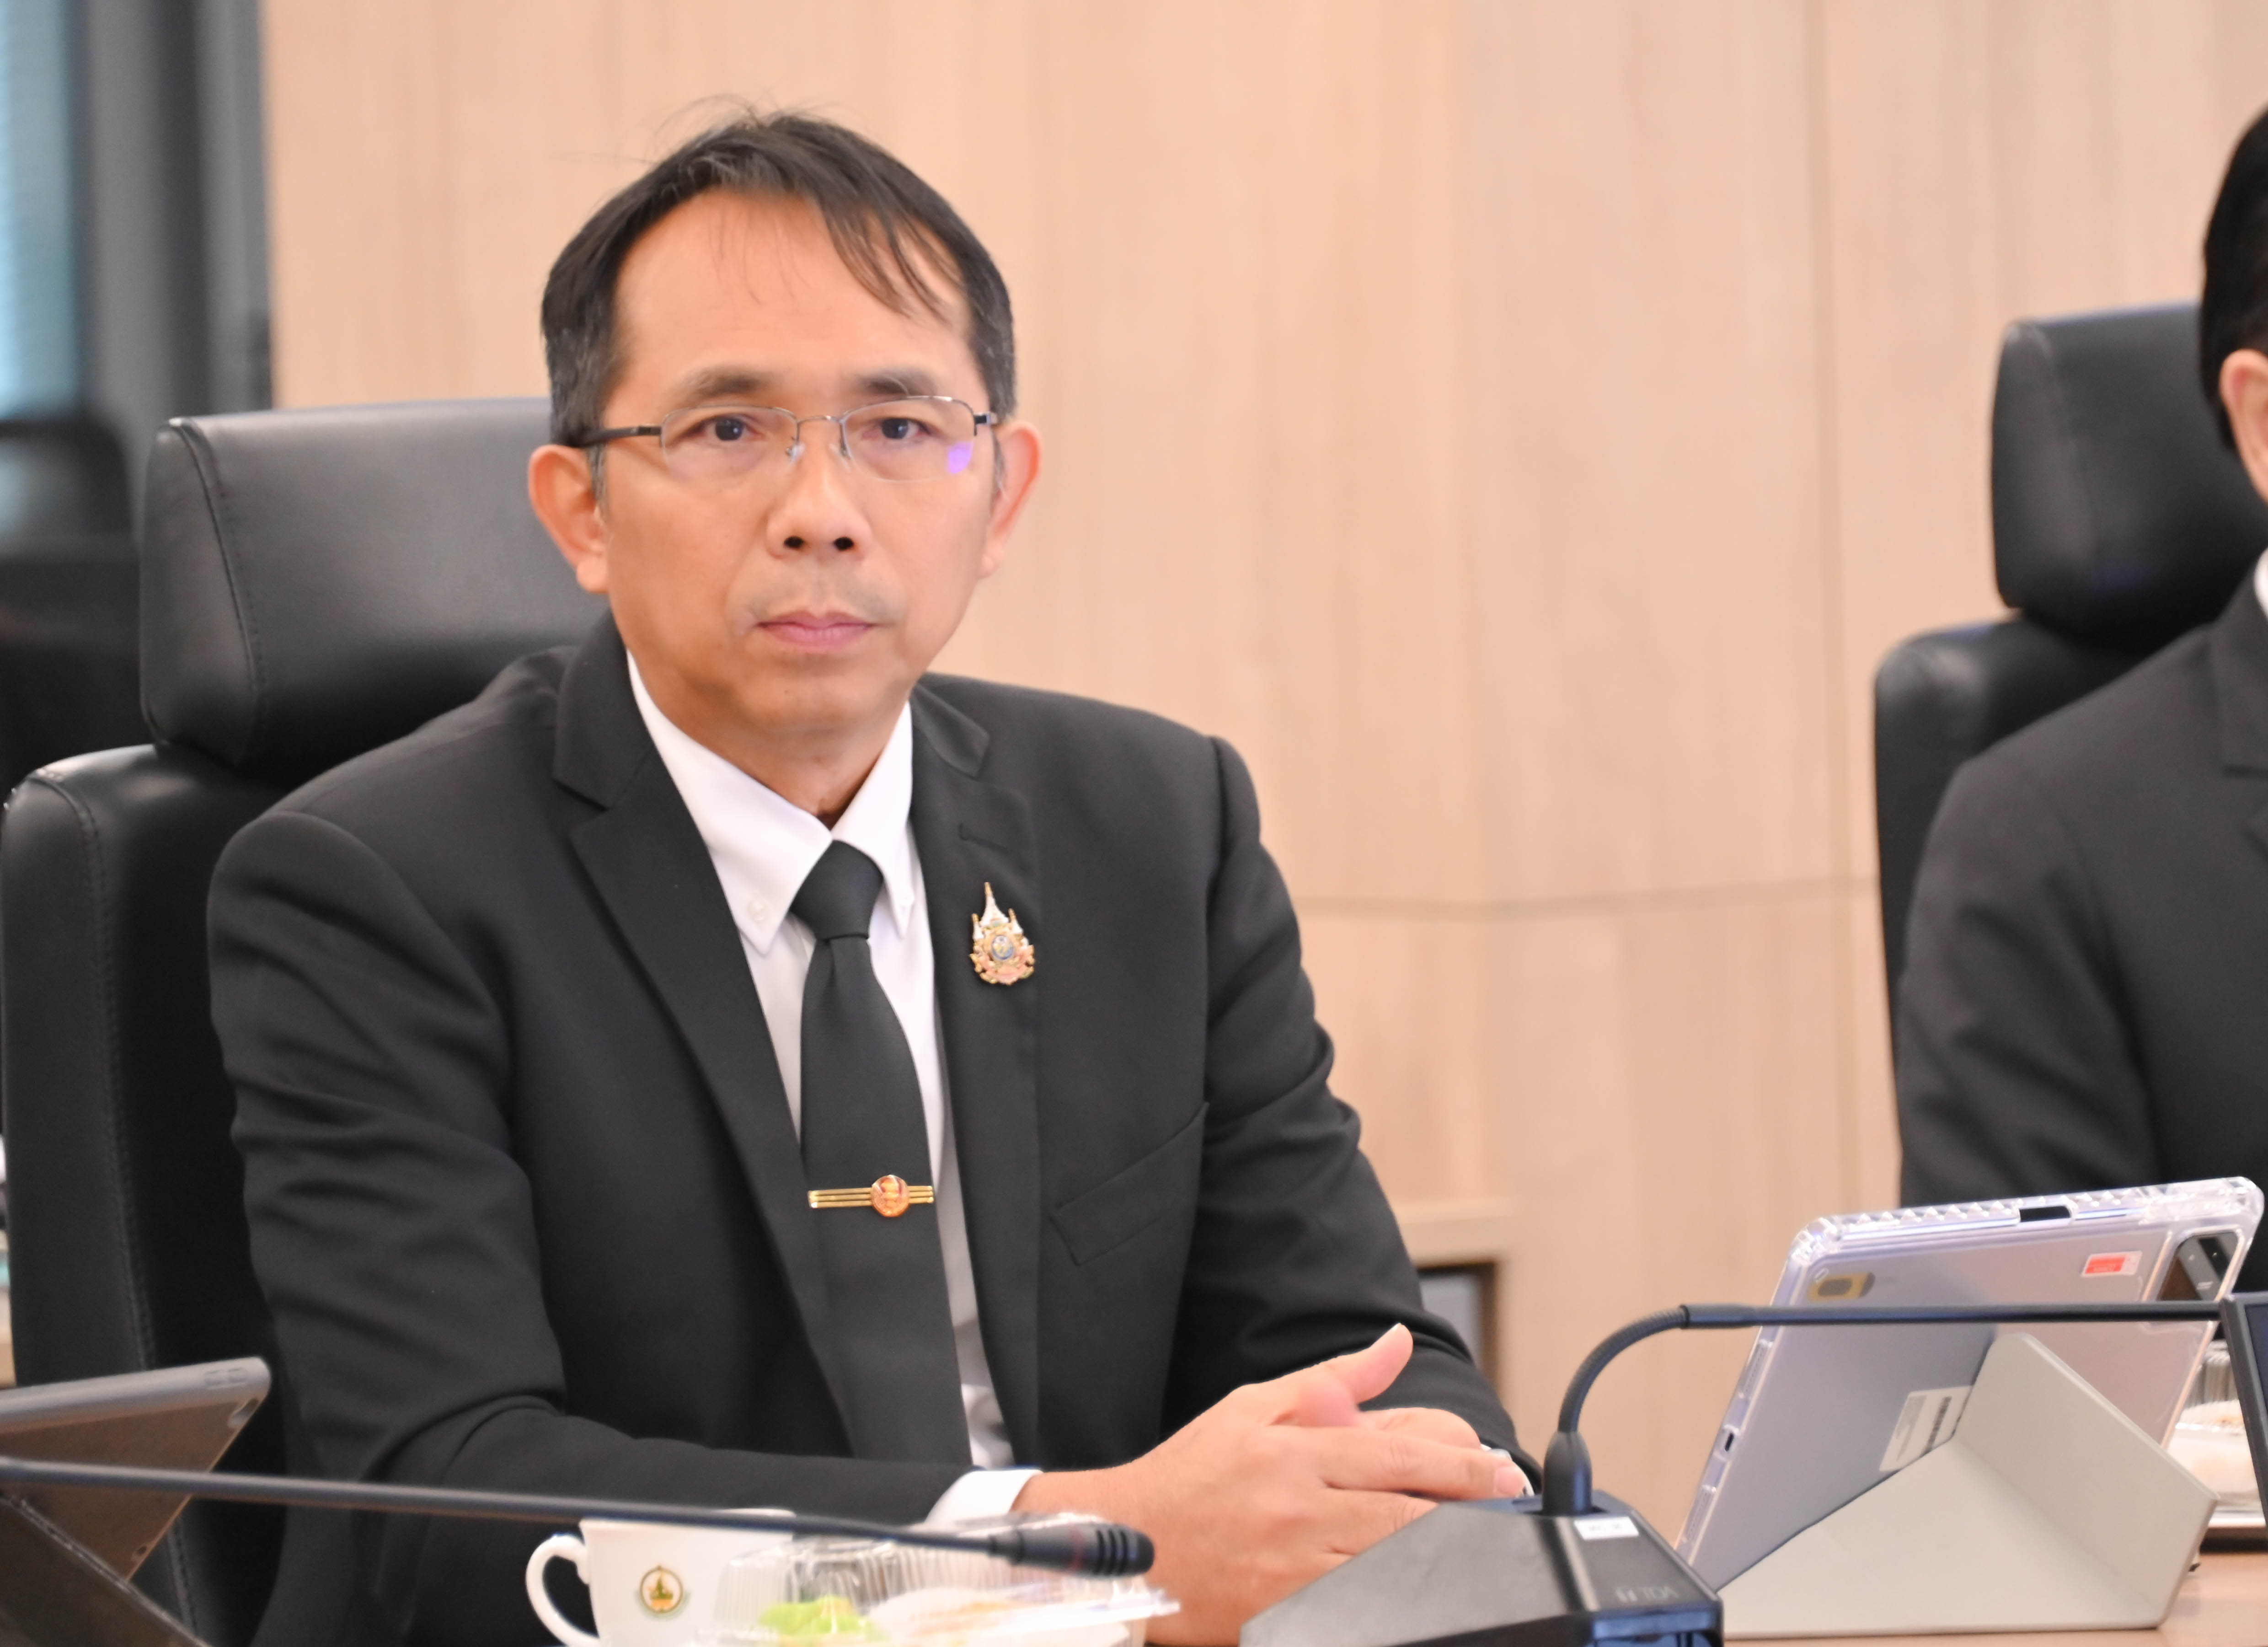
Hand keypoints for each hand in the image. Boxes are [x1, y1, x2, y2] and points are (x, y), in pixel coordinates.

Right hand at [1013, 1326, 1525, 1644]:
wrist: (1129, 1543)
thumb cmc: (1193, 1472)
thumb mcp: (1256, 1405)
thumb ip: (1335, 1377)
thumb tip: (1396, 1343)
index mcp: (1297, 1450)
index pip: (1401, 1454)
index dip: (1463, 1464)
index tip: (1501, 1470)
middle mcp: (1300, 1506)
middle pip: (1409, 1514)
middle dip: (1470, 1512)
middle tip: (1509, 1509)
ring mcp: (1294, 1566)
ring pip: (1393, 1565)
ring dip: (1446, 1558)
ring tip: (1486, 1549)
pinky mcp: (1285, 1612)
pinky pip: (1359, 1606)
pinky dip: (1398, 1597)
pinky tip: (1426, 1590)